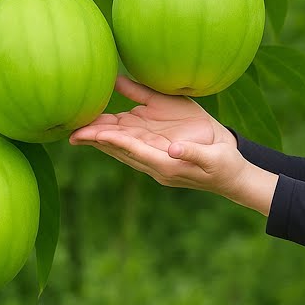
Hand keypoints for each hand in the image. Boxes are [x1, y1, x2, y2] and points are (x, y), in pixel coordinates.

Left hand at [69, 76, 276, 212]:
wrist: (232, 175)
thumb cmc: (225, 166)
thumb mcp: (214, 159)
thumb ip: (192, 154)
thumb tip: (173, 149)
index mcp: (167, 165)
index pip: (135, 151)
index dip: (115, 142)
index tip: (95, 134)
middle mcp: (156, 164)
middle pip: (121, 151)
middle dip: (98, 141)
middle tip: (72, 131)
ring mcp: (155, 160)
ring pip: (123, 148)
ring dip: (102, 139)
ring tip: (78, 130)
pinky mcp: (159, 154)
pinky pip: (132, 145)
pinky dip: (116, 137)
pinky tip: (104, 128)